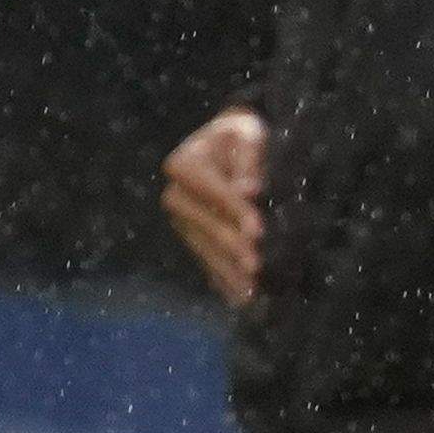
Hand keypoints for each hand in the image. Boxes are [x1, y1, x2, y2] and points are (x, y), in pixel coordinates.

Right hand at [163, 110, 267, 307]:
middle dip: (232, 247)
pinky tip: (238, 298)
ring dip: (228, 271)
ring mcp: (181, 220)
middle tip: (256, 267)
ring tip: (250, 292)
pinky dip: (223, 279)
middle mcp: (175, 195)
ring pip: (206, 248)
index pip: (214, 191)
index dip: (236, 212)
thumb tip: (247, 190)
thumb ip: (249, 160)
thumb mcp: (248, 134)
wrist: (228, 148)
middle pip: (207, 225)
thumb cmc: (241, 137)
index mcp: (183, 165)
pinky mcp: (191, 237)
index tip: (258, 231)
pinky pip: (206, 260)